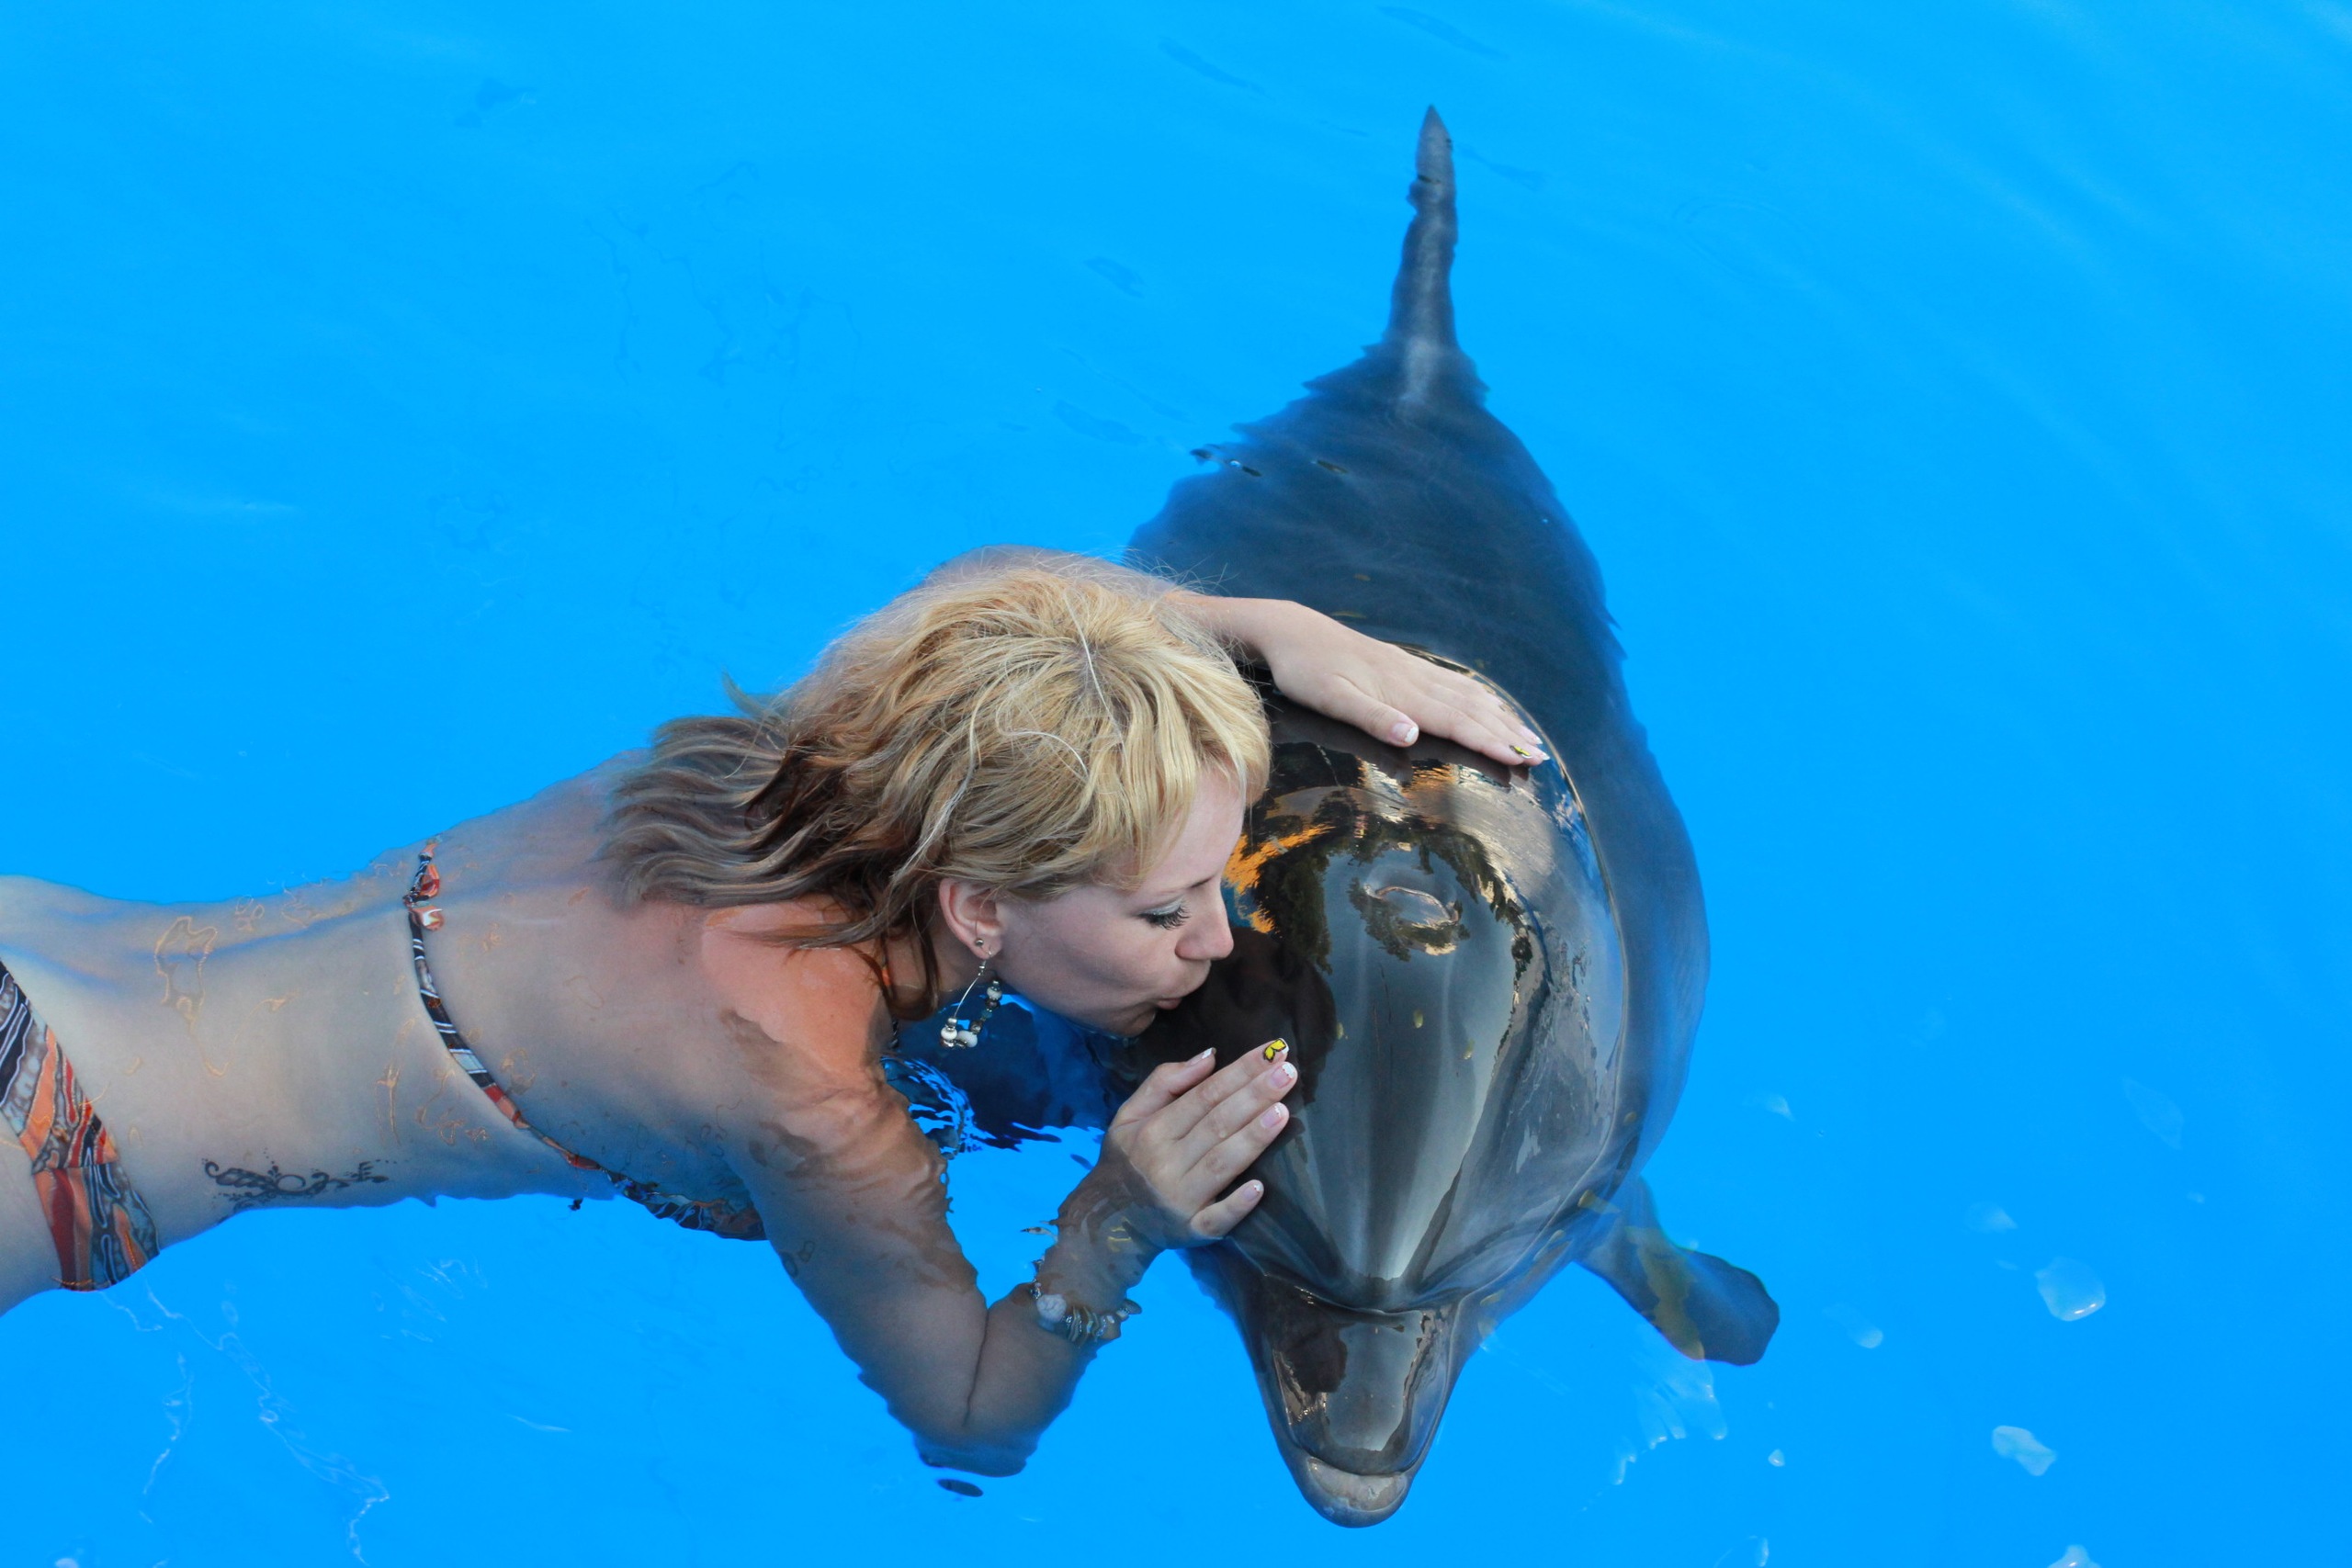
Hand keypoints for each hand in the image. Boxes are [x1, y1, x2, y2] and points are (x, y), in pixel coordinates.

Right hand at [1087, 1042, 1298, 1251]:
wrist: (1110, 1221)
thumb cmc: (1128, 1159)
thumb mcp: (1130, 1115)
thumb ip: (1164, 1082)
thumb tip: (1210, 1055)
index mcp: (1153, 1130)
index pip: (1204, 1094)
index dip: (1239, 1072)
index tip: (1272, 1052)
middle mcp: (1166, 1163)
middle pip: (1217, 1124)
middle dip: (1254, 1096)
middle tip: (1288, 1072)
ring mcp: (1181, 1200)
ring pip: (1222, 1164)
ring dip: (1253, 1138)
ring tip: (1282, 1112)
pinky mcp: (1193, 1231)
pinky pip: (1217, 1219)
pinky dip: (1237, 1205)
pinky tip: (1260, 1188)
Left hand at [1180, 594, 1547, 766]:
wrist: (1292, 631)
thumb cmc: (1306, 671)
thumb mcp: (1331, 700)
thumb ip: (1373, 718)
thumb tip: (1412, 735)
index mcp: (1402, 692)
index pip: (1457, 722)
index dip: (1491, 742)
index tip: (1522, 759)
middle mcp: (1414, 679)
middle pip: (1472, 710)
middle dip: (1507, 734)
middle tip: (1540, 756)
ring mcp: (1410, 670)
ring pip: (1466, 695)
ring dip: (1499, 717)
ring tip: (1525, 735)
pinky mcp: (1402, 665)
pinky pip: (1451, 683)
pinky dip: (1477, 697)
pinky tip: (1485, 703)